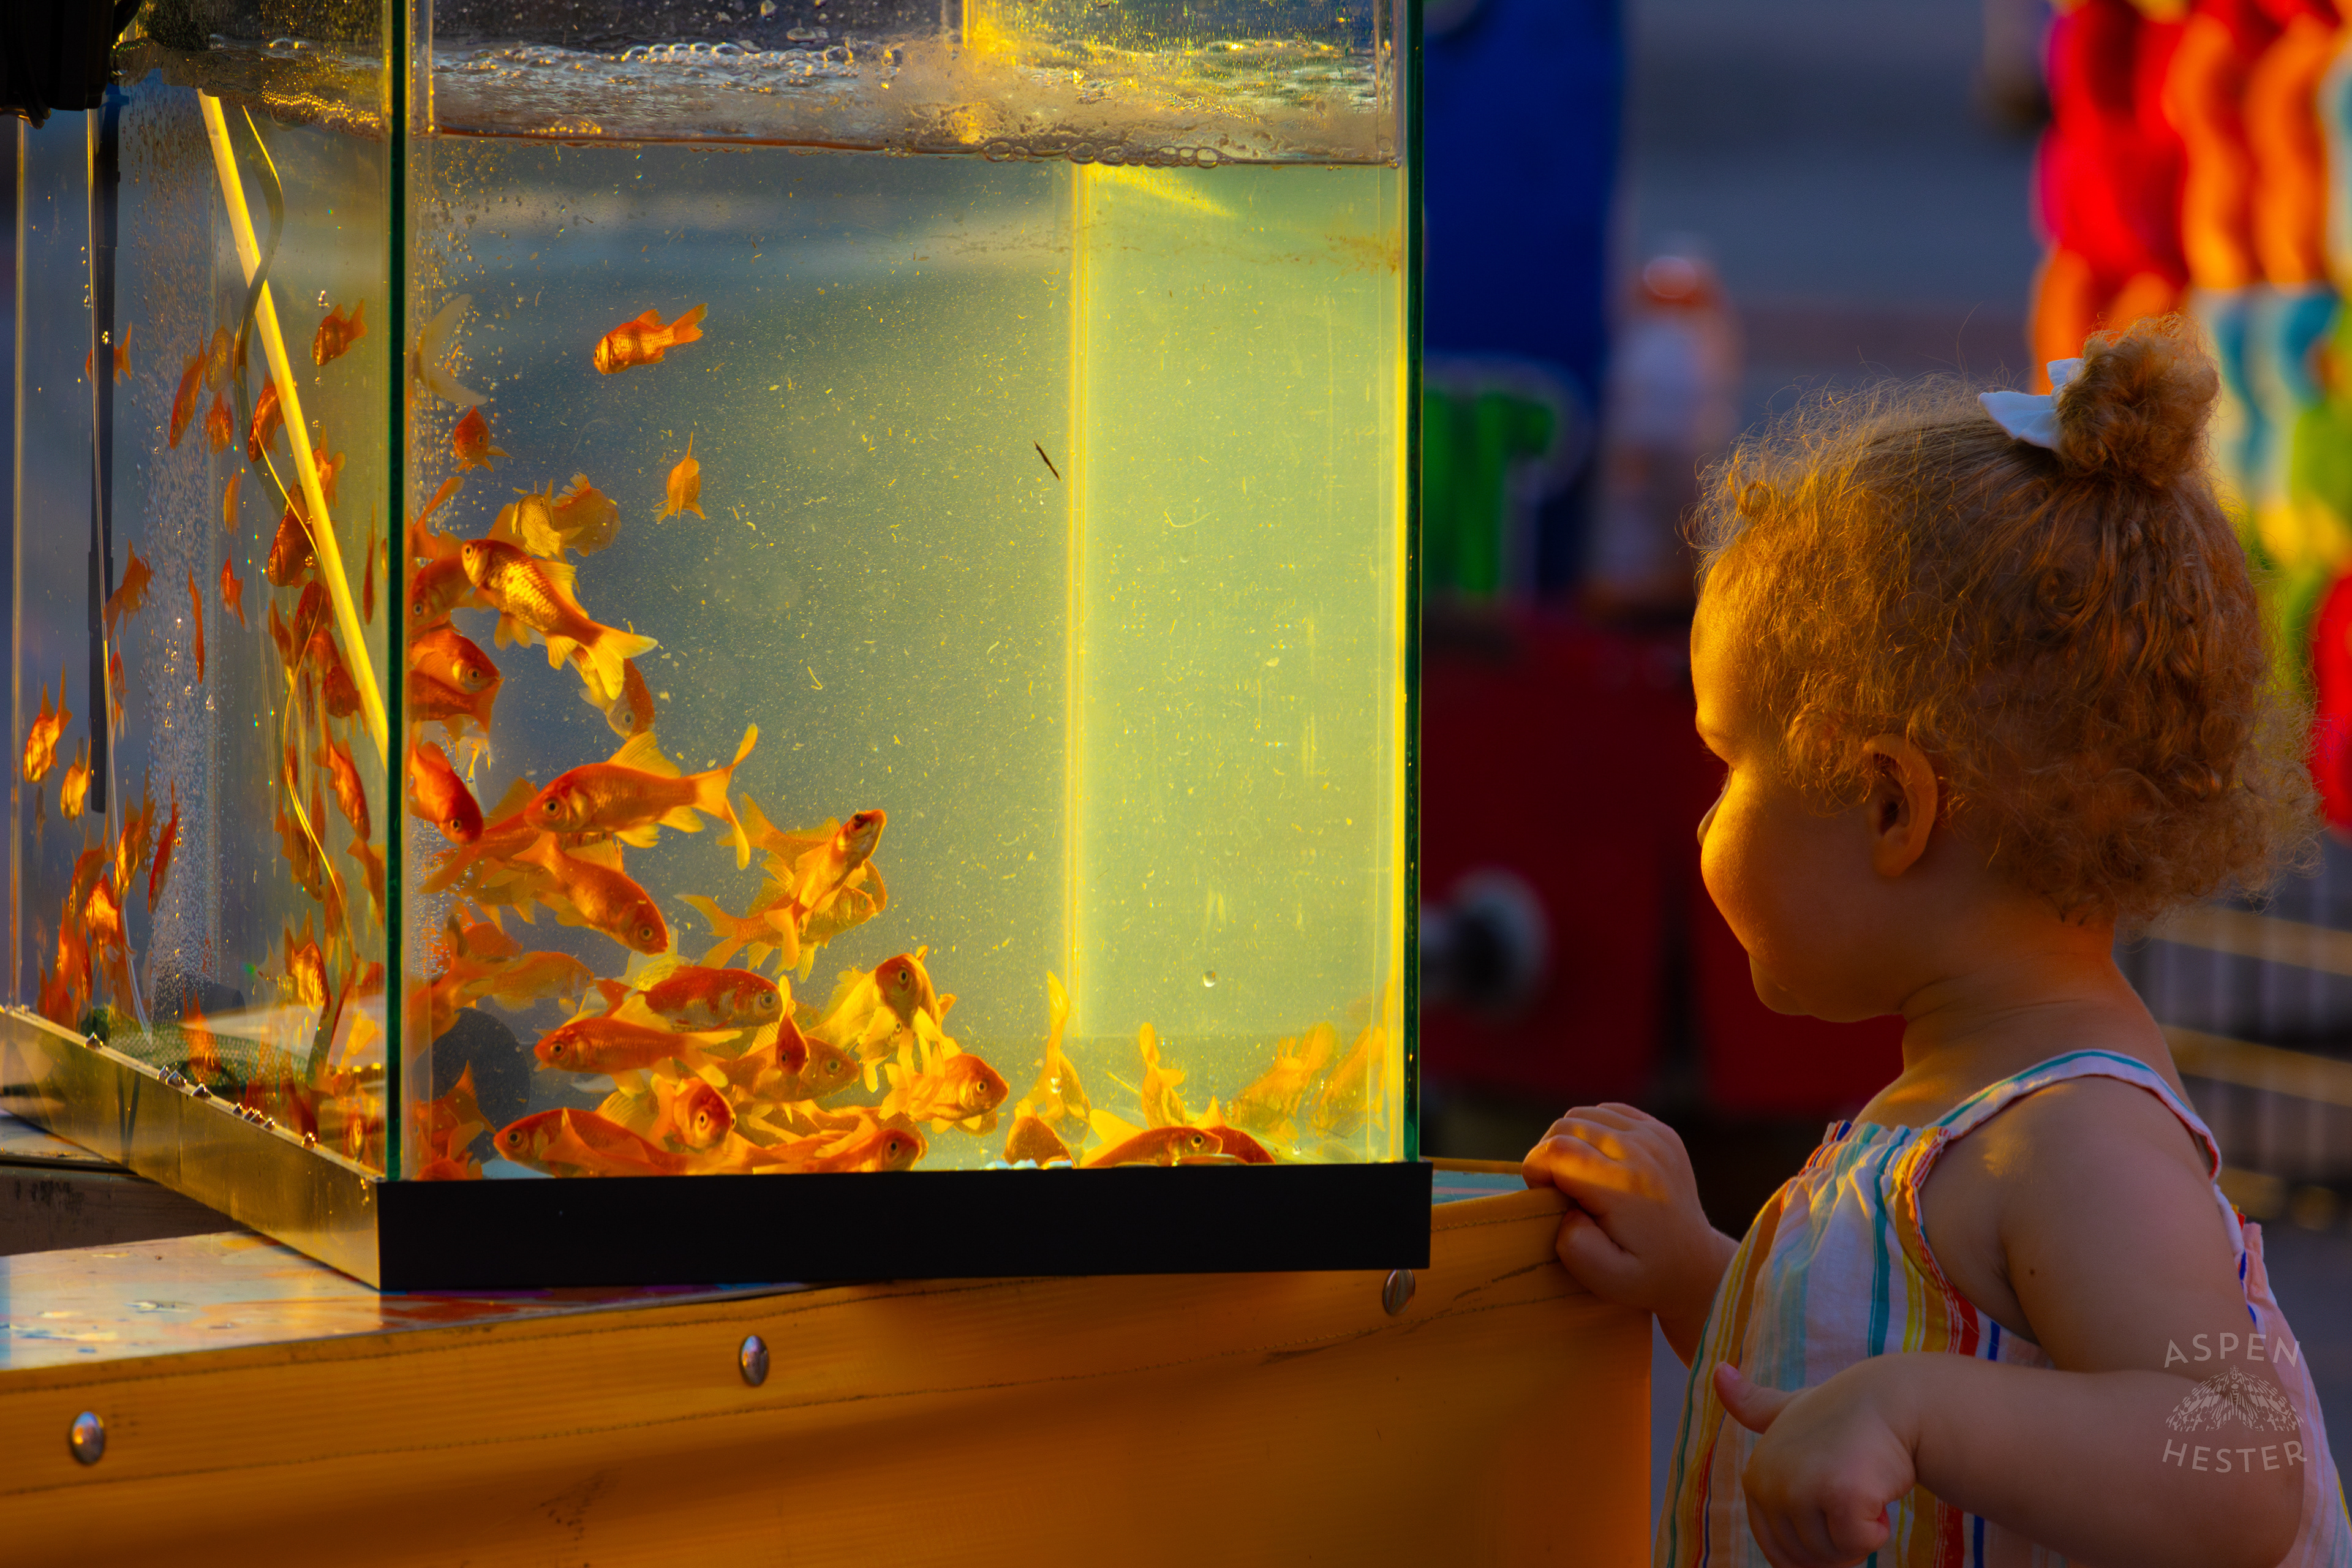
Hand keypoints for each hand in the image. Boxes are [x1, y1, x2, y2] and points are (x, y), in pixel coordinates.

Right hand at [1522, 1103, 1734, 1358]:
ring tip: (1578, 1174)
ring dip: (1569, 1140)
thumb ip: (1576, 1246)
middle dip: (1548, 1154)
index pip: (1559, 1150)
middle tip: (1557, 1188)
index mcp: (1625, 1187)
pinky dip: (1593, 1130)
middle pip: (1567, 1126)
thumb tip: (1569, 1210)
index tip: (1541, 1193)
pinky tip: (1599, 1159)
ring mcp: (1656, 1137)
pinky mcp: (1661, 1132)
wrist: (1695, 1265)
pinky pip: (1608, 1111)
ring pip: (1584, 1114)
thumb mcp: (1606, 1280)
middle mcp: (1642, 1152)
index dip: (1535, 1167)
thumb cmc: (1645, 1275)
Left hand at [1717, 1360, 1914, 1567]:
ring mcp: (1801, 1489)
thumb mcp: (1790, 1410)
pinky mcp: (1839, 1496)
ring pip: (1835, 1555)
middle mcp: (1768, 1484)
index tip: (1832, 1507)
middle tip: (1853, 1492)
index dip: (1813, 1544)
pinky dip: (1876, 1529)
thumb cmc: (1845, 1411)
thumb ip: (1754, 1406)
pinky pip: (1860, 1544)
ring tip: (1863, 1483)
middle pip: (1809, 1557)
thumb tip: (1717, 1372)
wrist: (1891, 1400)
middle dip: (1840, 1539)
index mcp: (1754, 1479)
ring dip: (1860, 1533)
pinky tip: (1877, 1487)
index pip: (1778, 1551)